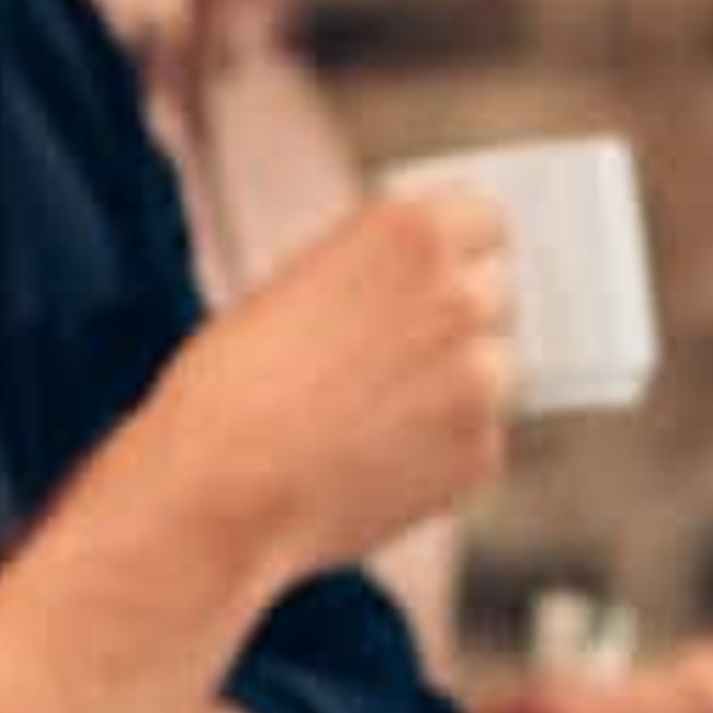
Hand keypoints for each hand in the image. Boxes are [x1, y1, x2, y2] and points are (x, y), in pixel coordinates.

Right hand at [145, 188, 511, 582]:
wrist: (218, 491)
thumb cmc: (232, 389)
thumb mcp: (300, 287)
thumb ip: (379, 272)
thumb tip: (422, 281)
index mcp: (413, 235)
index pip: (484, 220)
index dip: (456, 254)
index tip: (437, 277)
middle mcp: (461, 296)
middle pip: (495, 293)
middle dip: (456, 321)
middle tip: (391, 358)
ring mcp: (482, 378)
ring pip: (493, 370)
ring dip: (454, 387)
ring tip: (369, 417)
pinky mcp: (483, 451)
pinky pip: (479, 438)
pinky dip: (442, 450)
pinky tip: (373, 461)